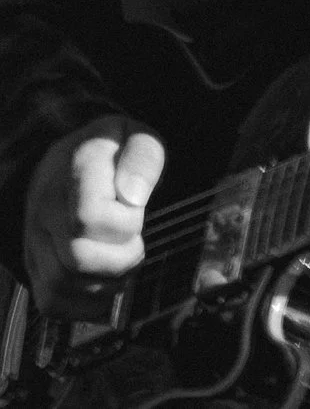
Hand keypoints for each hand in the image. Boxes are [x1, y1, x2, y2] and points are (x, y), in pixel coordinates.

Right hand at [21, 115, 163, 316]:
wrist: (68, 161)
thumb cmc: (114, 152)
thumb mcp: (137, 136)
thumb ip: (143, 156)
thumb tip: (132, 197)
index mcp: (73, 171)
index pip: (89, 218)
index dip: (126, 226)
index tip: (139, 214)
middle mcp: (45, 209)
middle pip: (78, 260)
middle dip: (122, 260)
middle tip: (136, 245)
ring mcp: (34, 240)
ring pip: (63, 286)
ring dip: (106, 284)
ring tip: (122, 263)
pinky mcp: (33, 265)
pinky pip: (52, 303)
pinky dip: (86, 304)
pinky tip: (107, 283)